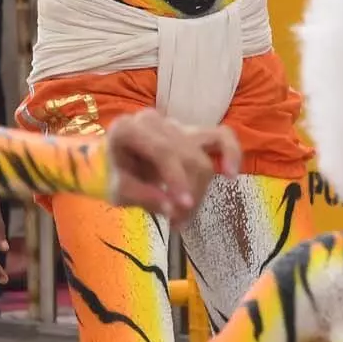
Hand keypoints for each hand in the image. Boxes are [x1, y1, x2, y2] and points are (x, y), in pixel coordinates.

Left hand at [105, 110, 240, 224]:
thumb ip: (141, 196)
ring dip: (202, 187)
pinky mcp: (191, 132)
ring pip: (204, 153)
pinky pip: (220, 136)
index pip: (163, 150)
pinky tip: (231, 175)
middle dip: (189, 192)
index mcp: (128, 128)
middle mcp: (153, 120)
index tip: (183, 208)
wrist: (111, 162)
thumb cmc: (111, 175)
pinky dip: (231, 152)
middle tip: (177, 222)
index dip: (177, 179)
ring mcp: (174, 124)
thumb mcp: (116, 192)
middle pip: (188, 155)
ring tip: (186, 213)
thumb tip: (172, 208)